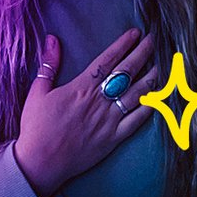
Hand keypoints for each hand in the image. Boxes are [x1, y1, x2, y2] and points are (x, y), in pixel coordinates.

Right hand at [14, 27, 159, 196]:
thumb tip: (52, 39)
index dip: (122, 45)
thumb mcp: (37, 92)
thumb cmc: (36, 128)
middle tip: (154, 41)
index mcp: (80, 88)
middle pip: (126, 73)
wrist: (41, 163)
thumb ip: (48, 65)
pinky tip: (157, 98)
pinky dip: (149, 108)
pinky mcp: (113, 139)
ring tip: (160, 65)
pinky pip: (136, 121)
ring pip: (136, 95)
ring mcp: (108, 121)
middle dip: (142, 54)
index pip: (107, 61)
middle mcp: (98, 101)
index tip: (135, 33)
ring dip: (150, 78)